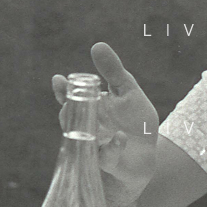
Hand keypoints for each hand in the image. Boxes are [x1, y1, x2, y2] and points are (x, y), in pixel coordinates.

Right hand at [52, 42, 159, 206]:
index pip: (70, 99)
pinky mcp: (110, 161)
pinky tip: (120, 136)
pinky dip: (113, 146)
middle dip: (68, 112)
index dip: (62, 91)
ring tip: (90, 118)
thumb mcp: (126, 90)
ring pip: (82, 139)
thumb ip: (113, 71)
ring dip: (84, 130)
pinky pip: (107, 156)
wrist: (147, 152)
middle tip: (69, 102)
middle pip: (70, 120)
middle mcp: (86, 127)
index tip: (59, 80)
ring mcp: (95, 146)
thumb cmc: (134, 119)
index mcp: (89, 108)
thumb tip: (97, 45)